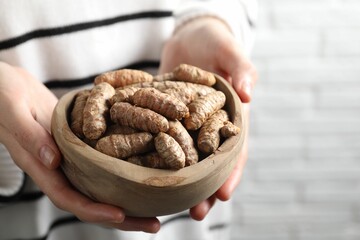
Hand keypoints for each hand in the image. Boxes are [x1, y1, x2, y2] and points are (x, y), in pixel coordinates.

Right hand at [0, 62, 159, 232]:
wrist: (8, 86)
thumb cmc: (3, 94)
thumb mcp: (15, 111)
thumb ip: (31, 137)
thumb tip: (54, 161)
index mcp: (41, 166)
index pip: (68, 197)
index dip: (93, 210)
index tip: (120, 214)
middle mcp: (59, 168)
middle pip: (92, 201)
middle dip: (122, 217)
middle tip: (154, 225)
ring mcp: (72, 159)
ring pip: (101, 186)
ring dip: (129, 199)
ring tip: (159, 209)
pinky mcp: (81, 146)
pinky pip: (103, 165)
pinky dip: (123, 173)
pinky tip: (146, 174)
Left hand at [159, 17, 256, 219]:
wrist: (189, 37)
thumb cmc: (215, 42)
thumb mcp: (230, 50)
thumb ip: (241, 69)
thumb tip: (249, 94)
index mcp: (230, 117)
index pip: (235, 149)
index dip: (231, 172)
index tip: (224, 193)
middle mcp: (208, 127)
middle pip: (209, 163)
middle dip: (204, 188)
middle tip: (197, 212)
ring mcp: (186, 125)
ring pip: (185, 158)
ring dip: (179, 180)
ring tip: (170, 202)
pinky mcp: (166, 118)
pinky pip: (161, 139)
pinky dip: (155, 155)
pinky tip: (145, 172)